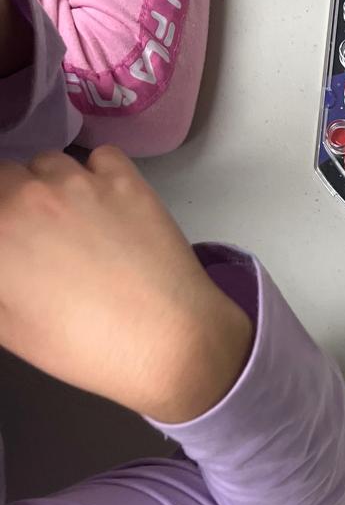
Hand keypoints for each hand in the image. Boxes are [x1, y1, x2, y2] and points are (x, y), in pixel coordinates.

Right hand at [0, 148, 251, 423]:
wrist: (168, 342)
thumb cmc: (82, 346)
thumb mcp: (9, 328)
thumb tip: (7, 261)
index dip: (1, 229)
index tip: (13, 247)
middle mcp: (29, 194)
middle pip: (4, 177)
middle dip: (10, 202)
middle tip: (35, 240)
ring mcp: (81, 182)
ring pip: (48, 163)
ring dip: (49, 186)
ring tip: (72, 224)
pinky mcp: (127, 181)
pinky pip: (101, 157)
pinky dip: (98, 174)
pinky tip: (108, 207)